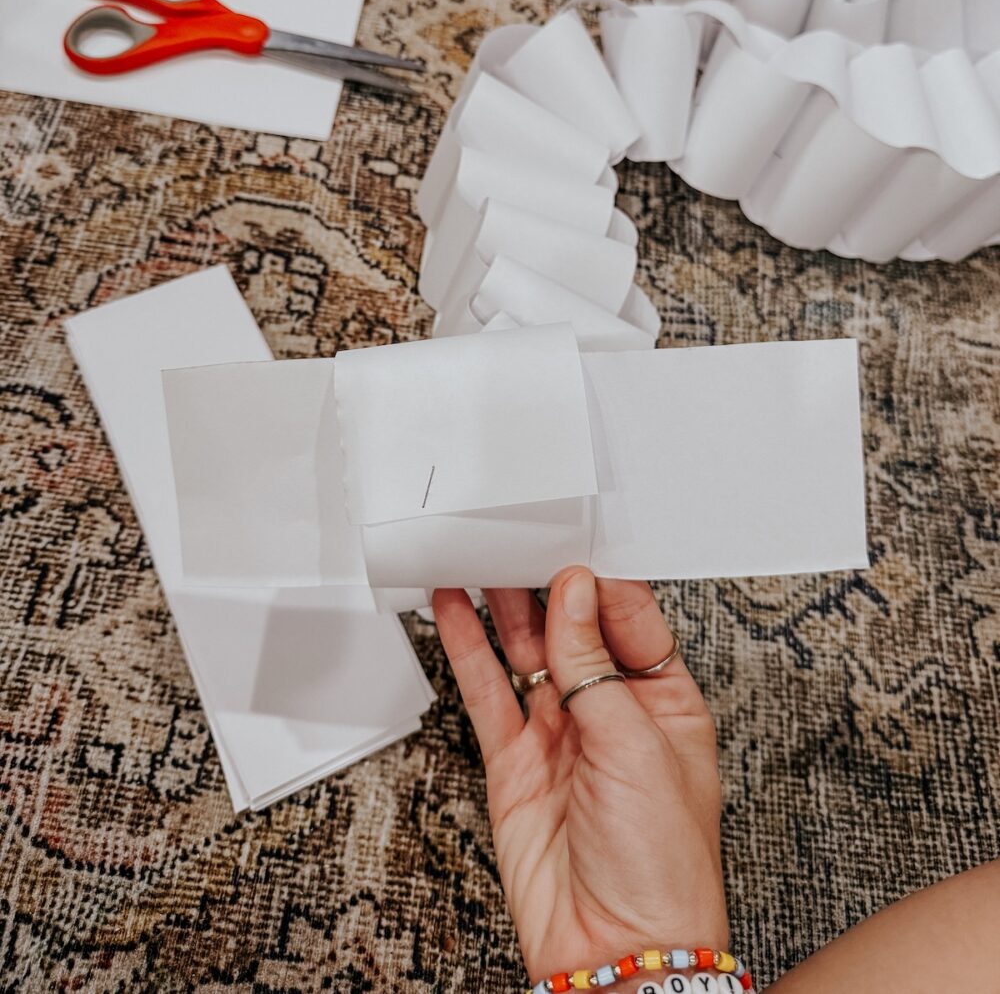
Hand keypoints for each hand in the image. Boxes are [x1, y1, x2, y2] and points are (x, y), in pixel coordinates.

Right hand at [433, 568, 727, 984]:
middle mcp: (611, 713)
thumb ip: (594, 665)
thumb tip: (574, 594)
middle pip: (571, 628)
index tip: (568, 544)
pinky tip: (453, 610)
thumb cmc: (662, 867)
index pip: (628, 619)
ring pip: (525, 651)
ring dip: (501, 605)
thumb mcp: (637, 746)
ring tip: (478, 556)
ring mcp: (560, 736)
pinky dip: (466, 648)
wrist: (615, 951)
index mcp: (664, 702)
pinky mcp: (515, 761)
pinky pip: (487, 692)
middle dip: (543, 583)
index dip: (597, 580)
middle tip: (515, 537)